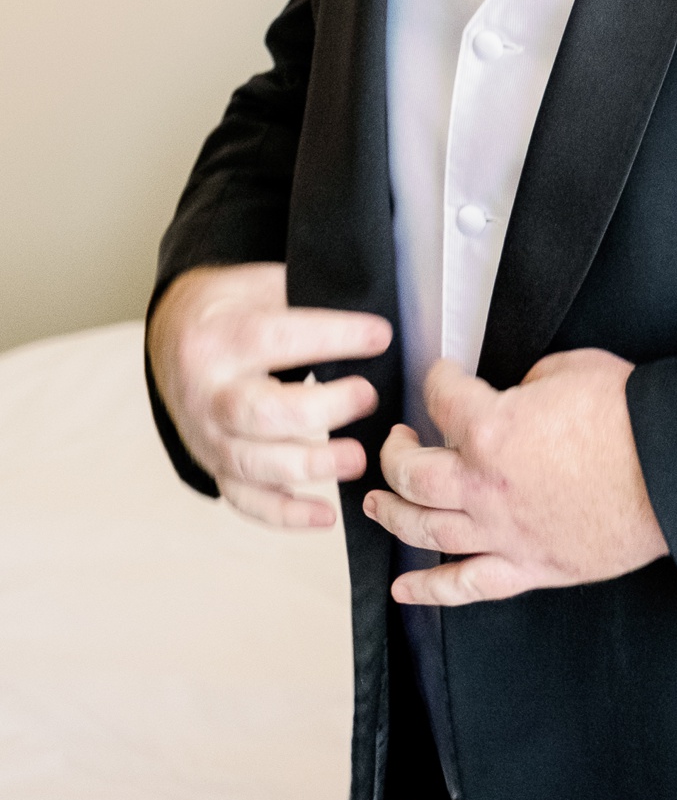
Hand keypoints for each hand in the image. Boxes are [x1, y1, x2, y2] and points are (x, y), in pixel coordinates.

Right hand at [147, 263, 391, 528]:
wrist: (173, 336)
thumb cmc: (232, 308)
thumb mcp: (259, 284)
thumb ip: (304, 297)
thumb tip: (373, 311)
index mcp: (219, 338)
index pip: (275, 337)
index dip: (331, 338)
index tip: (380, 336)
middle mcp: (208, 392)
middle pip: (261, 413)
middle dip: (323, 410)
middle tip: (368, 397)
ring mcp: (207, 436)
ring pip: (253, 464)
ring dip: (310, 466)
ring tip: (358, 459)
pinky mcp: (214, 465)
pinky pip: (245, 500)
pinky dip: (285, 515)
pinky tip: (327, 515)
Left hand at [363, 348, 668, 606]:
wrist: (673, 471)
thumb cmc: (630, 418)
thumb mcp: (572, 369)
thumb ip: (528, 385)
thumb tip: (518, 399)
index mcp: (490, 430)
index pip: (442, 396)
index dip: (438, 378)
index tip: (442, 376)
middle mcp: (483, 486)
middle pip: (411, 473)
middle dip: (396, 452)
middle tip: (398, 442)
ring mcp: (502, 532)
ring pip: (423, 530)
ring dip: (392, 514)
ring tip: (379, 502)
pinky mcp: (527, 567)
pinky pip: (466, 586)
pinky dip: (429, 592)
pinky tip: (405, 591)